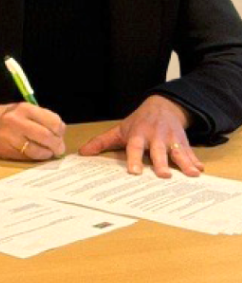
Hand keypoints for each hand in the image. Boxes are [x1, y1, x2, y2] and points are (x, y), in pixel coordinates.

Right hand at [0, 101, 65, 161]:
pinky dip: (38, 157)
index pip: (53, 121)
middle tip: (58, 148)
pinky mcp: (9, 150)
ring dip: (48, 153)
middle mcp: (18, 121)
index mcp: (24, 108)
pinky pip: (31, 157)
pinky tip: (37, 154)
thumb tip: (60, 133)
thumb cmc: (3, 117)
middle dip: (57, 146)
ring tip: (48, 152)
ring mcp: (12, 137)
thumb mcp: (21, 110)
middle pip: (49, 137)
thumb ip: (39, 118)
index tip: (59, 134)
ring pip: (41, 150)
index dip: (60, 131)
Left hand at [79, 96, 201, 177]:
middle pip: (158, 151)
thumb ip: (101, 142)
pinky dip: (195, 161)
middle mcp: (155, 137)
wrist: (161, 107)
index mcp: (138, 135)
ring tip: (191, 174)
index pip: (134, 148)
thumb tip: (82, 154)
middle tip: (163, 175)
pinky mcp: (183, 142)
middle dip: (161, 162)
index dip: (133, 159)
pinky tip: (200, 170)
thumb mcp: (119, 131)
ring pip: (177, 151)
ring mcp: (170, 139)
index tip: (134, 172)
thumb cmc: (138, 123)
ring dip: (184, 162)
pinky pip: (190, 152)